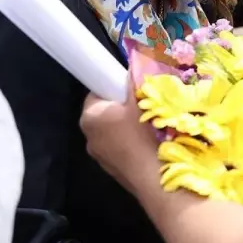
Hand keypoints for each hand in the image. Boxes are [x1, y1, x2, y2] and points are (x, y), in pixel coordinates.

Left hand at [79, 75, 159, 198]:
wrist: (155, 177)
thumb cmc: (144, 134)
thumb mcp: (142, 101)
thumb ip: (135, 81)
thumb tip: (133, 64)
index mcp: (90, 116)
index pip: (96, 93)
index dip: (112, 88)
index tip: (129, 90)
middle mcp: (88, 136)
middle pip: (103, 114)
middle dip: (120, 109)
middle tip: (143, 106)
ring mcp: (99, 156)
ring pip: (112, 133)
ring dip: (126, 128)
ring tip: (149, 127)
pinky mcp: (112, 170)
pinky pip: (120, 150)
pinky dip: (131, 145)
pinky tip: (149, 145)